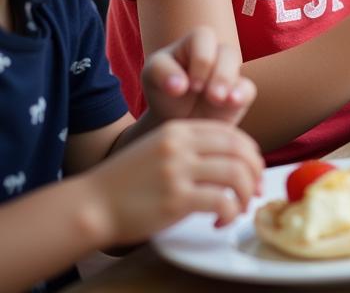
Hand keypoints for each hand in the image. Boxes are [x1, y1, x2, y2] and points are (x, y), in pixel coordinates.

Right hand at [83, 120, 263, 244]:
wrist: (90, 205)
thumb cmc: (124, 183)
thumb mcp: (158, 149)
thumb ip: (189, 148)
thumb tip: (229, 160)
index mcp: (178, 129)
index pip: (229, 132)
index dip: (248, 150)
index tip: (254, 168)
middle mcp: (181, 145)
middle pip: (238, 149)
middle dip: (255, 170)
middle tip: (257, 190)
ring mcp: (179, 170)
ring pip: (236, 173)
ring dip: (247, 193)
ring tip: (241, 208)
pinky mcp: (176, 198)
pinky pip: (221, 201)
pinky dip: (230, 212)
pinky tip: (221, 222)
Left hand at [142, 26, 255, 124]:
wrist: (174, 122)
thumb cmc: (163, 93)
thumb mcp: (152, 78)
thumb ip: (161, 73)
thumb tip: (180, 85)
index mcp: (193, 43)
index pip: (204, 37)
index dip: (200, 58)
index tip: (186, 86)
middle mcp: (215, 54)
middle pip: (228, 51)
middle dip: (219, 73)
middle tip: (207, 94)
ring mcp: (229, 73)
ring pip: (238, 66)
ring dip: (227, 82)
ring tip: (216, 100)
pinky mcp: (239, 93)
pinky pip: (248, 88)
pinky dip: (241, 94)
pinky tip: (231, 103)